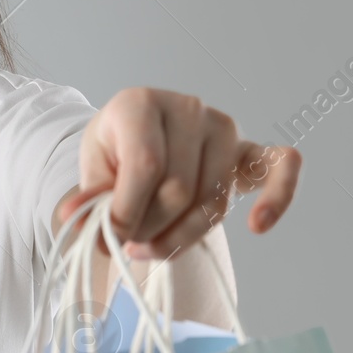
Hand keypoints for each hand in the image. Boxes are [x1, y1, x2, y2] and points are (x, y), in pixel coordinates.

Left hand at [56, 88, 300, 260]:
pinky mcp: (251, 150)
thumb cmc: (116, 150)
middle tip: (128, 246)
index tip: (111, 240)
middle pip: (179, 190)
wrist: (142, 136)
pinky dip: (277, 198)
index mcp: (141, 104)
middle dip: (151, 229)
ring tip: (152, 248)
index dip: (128, 212)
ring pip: (212, 201)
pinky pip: (278, 169)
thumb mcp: (94, 167)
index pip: (145, 166)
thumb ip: (91, 196)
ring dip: (182, 236)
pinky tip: (259, 224)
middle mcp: (188, 109)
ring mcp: (224, 129)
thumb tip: (73, 218)